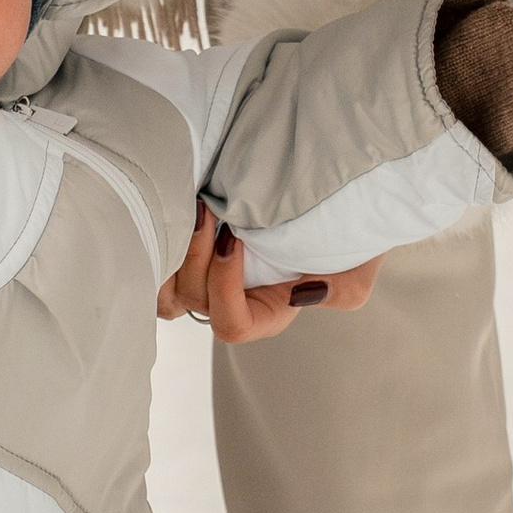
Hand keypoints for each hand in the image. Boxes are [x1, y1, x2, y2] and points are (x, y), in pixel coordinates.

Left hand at [155, 203, 382, 344]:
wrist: (315, 187)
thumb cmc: (338, 228)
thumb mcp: (357, 263)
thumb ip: (344, 288)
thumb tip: (301, 293)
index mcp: (265, 312)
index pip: (231, 325)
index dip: (225, 287)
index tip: (234, 239)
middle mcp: (229, 300)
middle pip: (193, 301)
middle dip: (195, 256)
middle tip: (208, 208)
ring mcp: (203, 277)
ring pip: (167, 287)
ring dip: (173, 249)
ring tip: (192, 206)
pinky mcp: (184, 250)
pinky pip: (154, 263)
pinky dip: (160, 240)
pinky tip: (178, 204)